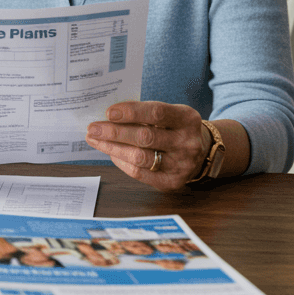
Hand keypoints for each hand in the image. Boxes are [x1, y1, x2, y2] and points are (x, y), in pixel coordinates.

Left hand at [84, 100, 209, 191]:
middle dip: (114, 132)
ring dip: (112, 148)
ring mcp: (182, 165)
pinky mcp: (172, 182)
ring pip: (139, 157)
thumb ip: (144, 113)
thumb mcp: (169, 114)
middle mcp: (187, 142)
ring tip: (95, 140)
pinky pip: (140, 173)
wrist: (201, 152)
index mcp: (187, 119)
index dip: (131, 112)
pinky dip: (121, 162)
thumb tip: (107, 116)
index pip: (157, 113)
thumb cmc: (174, 128)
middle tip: (93, 128)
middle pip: (145, 137)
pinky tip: (111, 153)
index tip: (109, 112)